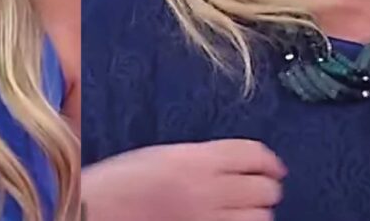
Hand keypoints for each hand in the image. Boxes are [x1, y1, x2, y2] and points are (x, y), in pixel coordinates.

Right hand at [81, 139, 285, 220]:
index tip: (275, 167)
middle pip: (264, 188)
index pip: (252, 154)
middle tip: (262, 190)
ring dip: (257, 214)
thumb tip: (233, 165)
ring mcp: (207, 220)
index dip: (269, 161)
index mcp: (194, 159)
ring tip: (247, 212)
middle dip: (267, 188)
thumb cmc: (117, 183)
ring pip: (260, 218)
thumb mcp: (160, 156)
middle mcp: (207, 189)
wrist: (95, 212)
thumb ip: (198, 159)